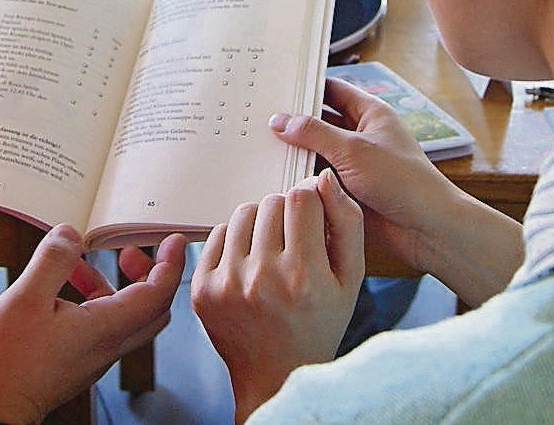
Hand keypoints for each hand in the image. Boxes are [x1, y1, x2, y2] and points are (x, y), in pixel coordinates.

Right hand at [0, 227, 186, 422]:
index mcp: (104, 328)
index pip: (158, 293)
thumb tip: (71, 234)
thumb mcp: (25, 298)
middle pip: (152, 309)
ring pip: (125, 318)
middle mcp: (106, 346)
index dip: (170, 263)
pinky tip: (60, 291)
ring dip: (113, 286)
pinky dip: (94, 302)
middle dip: (149, 274)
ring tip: (79, 265)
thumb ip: (53, 261)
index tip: (172, 241)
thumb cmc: (3, 364)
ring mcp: (92, 358)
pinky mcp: (76, 364)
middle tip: (129, 251)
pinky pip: (102, 328)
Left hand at [191, 171, 364, 421]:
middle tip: (293, 240)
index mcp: (303, 275)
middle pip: (271, 202)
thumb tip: (323, 178)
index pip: (300, 197)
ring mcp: (226, 284)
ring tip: (271, 251)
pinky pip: (218, 234)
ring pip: (243, 213)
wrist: (277, 375)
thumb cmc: (320, 325)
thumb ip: (346, 223)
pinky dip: (235, 241)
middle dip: (286, 214)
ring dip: (259, 224)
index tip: (312, 217)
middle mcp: (261, 278)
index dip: (310, 202)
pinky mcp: (202, 289)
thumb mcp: (351, 279)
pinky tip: (249, 263)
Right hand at [270, 78, 522, 306]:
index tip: (275, 85)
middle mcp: (361, 135)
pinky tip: (273, 174)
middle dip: (294, 121)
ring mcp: (354, 163)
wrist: (427, 228)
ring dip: (294, 151)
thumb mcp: (353, 149)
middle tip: (257, 117)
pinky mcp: (348, 189)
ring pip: (316, 151)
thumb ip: (314, 133)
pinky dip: (300, 176)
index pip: (332, 89)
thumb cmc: (402, 181)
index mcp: (370, 113)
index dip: (305, 86)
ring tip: (256, 144)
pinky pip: (318, 178)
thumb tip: (279, 120)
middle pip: (320, 120)